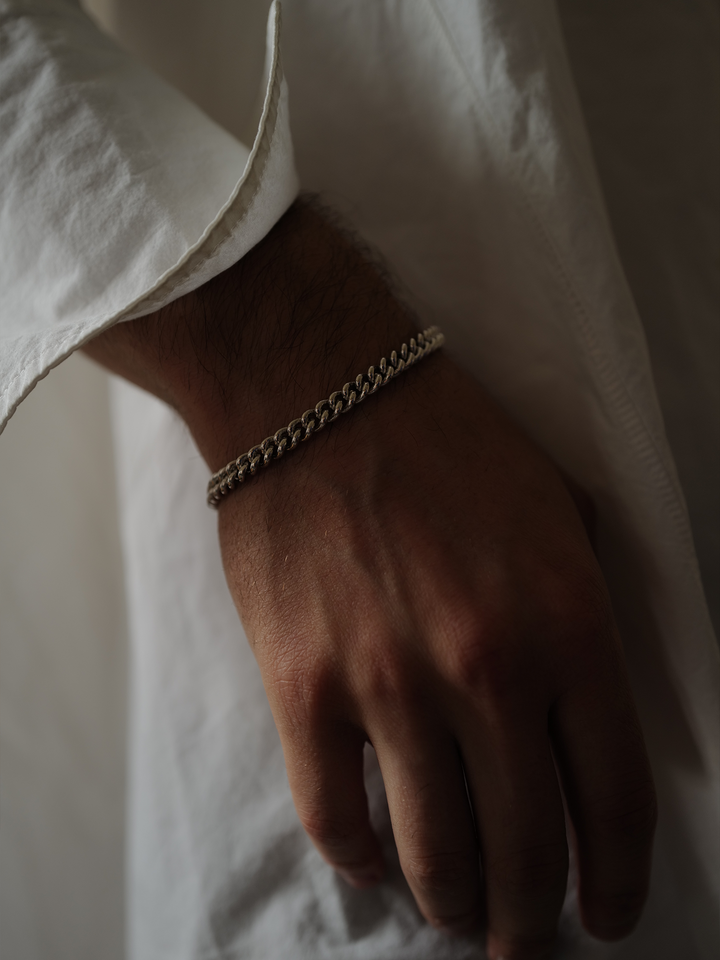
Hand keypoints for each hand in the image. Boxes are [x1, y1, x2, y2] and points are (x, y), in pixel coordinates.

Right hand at [83, 199, 655, 959]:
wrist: (320, 391)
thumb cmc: (447, 442)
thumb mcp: (560, 512)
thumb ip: (585, 616)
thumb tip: (584, 713)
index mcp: (568, 625)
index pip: (615, 799)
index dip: (616, 881)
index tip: (606, 916)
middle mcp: (486, 669)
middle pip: (526, 847)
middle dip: (532, 919)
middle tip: (525, 939)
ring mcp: (388, 683)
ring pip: (435, 853)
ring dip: (454, 903)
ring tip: (458, 914)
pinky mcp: (304, 684)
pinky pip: (336, 813)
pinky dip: (360, 859)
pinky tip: (376, 863)